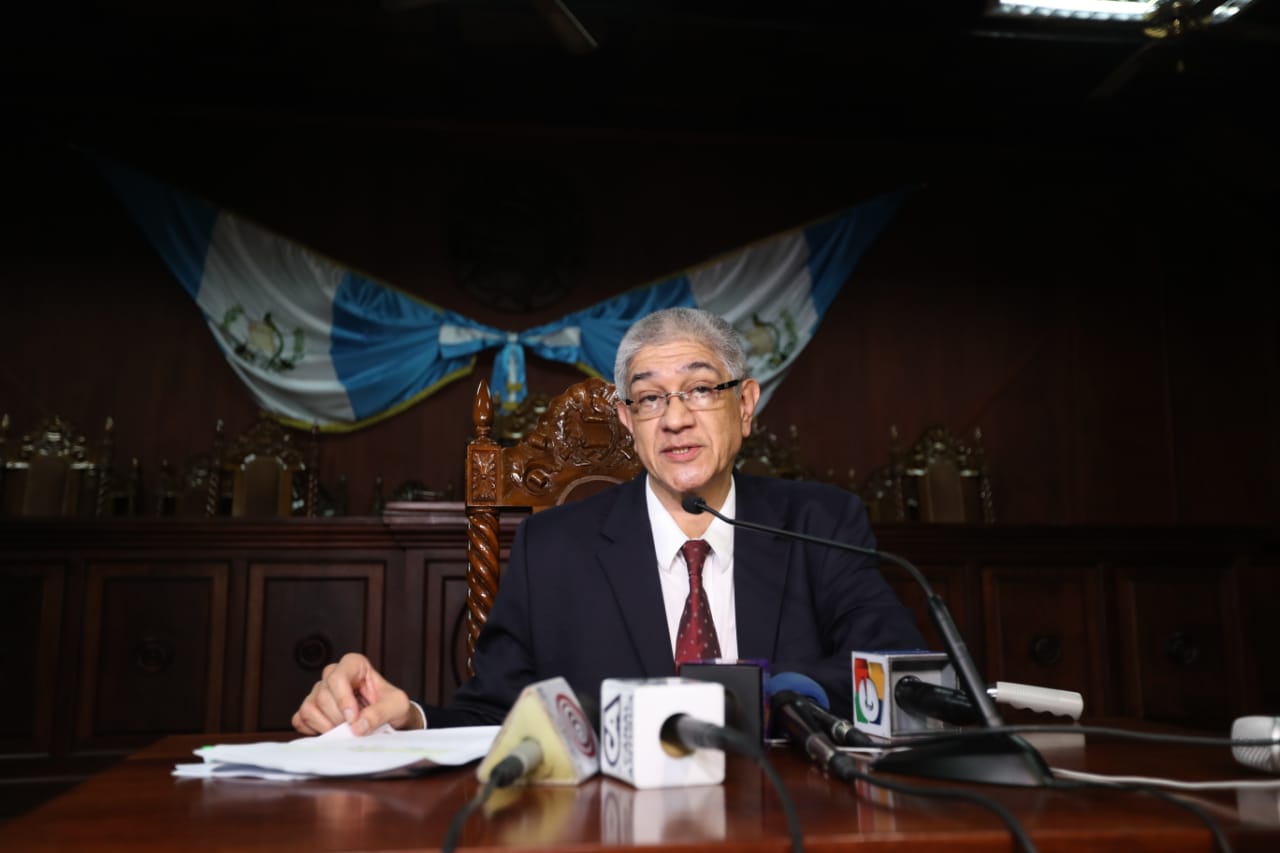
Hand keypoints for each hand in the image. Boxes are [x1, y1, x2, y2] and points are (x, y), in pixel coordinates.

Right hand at [291, 652, 416, 735]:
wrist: (389, 719)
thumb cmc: (392, 706)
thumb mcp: (397, 706)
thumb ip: (380, 713)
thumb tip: (358, 726)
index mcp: (354, 665)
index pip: (337, 677)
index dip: (343, 700)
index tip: (353, 718)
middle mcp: (333, 675)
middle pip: (323, 695)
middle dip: (338, 718)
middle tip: (354, 728)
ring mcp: (319, 691)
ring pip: (309, 707)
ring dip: (326, 725)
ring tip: (344, 730)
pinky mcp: (311, 709)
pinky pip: (300, 719)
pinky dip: (313, 729)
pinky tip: (330, 732)